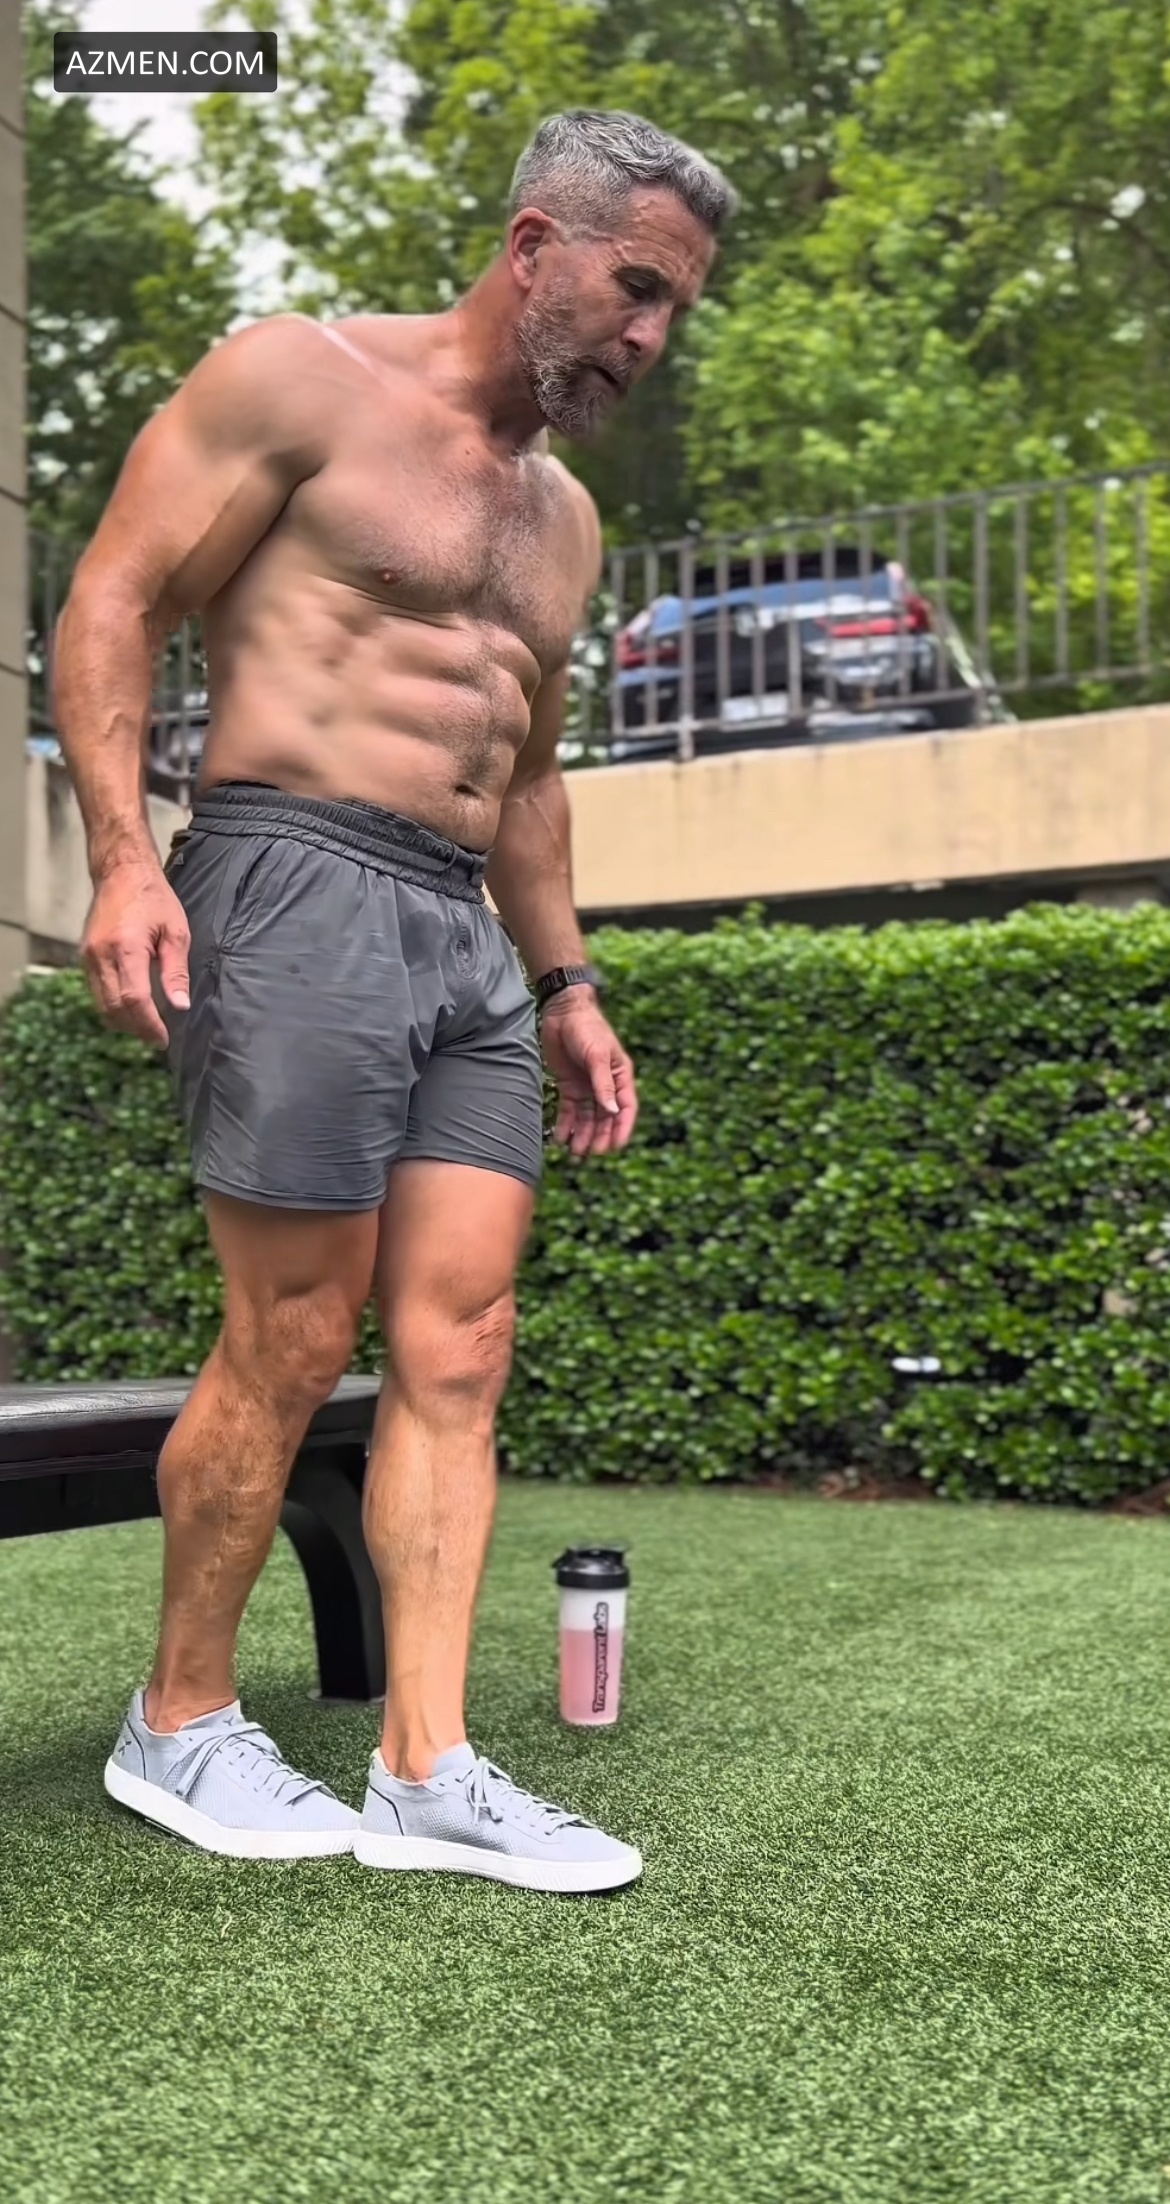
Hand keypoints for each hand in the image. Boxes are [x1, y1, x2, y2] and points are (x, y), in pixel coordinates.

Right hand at [82, 860, 190, 1048]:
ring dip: (123, 1022)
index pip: (134, 999)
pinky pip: (96, 992)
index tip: (163, 1038)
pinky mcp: (85, 957)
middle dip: (137, 1029)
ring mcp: (88, 956)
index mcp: (126, 947)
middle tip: (158, 1038)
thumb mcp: (176, 932)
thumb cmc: (154, 898)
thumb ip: (176, 971)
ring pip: (102, 1005)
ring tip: (147, 1028)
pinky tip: (132, 1009)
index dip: (149, 1024)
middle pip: (115, 1008)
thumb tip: (179, 1006)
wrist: (121, 873)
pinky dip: (113, 1007)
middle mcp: (101, 955)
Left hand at [540, 991, 637, 1158]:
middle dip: (599, 1136)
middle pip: (605, 1117)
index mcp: (620, 1076)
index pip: (626, 1108)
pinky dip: (566, 1124)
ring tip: (575, 1151)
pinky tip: (561, 1137)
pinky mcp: (569, 1084)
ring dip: (583, 1134)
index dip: (622, 1128)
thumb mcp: (597, 1055)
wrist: (562, 1011)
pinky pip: (570, 1109)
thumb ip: (603, 1083)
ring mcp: (587, 1085)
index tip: (615, 1147)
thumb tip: (612, 1111)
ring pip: (587, 1117)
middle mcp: (605, 1084)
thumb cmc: (587, 1027)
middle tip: (590, 1153)